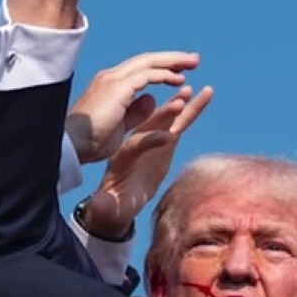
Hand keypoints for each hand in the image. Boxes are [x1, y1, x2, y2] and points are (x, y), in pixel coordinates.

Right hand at [65, 51, 199, 164]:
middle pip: (146, 60)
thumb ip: (134, 112)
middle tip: (193, 59)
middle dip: (171, 58)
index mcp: (109, 85)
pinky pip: (147, 75)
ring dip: (173, 62)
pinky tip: (180, 80)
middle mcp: (110, 78)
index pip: (139, 69)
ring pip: (148, 62)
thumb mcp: (118, 125)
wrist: (72, 147)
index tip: (180, 69)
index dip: (161, 67)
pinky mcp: (118, 88)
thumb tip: (150, 100)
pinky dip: (165, 76)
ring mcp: (113, 80)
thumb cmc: (90, 142)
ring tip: (193, 63)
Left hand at [82, 85, 213, 238]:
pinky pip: (178, 122)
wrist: (115, 200)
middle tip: (183, 96)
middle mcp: (137, 144)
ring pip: (167, 118)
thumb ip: (105, 205)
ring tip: (192, 89)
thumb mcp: (107, 206)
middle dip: (168, 110)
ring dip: (179, 103)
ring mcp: (152, 140)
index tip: (166, 138)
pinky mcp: (165, 143)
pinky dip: (188, 109)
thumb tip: (98, 207)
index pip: (137, 145)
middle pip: (153, 123)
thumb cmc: (111, 204)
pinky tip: (198, 95)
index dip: (151, 141)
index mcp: (122, 158)